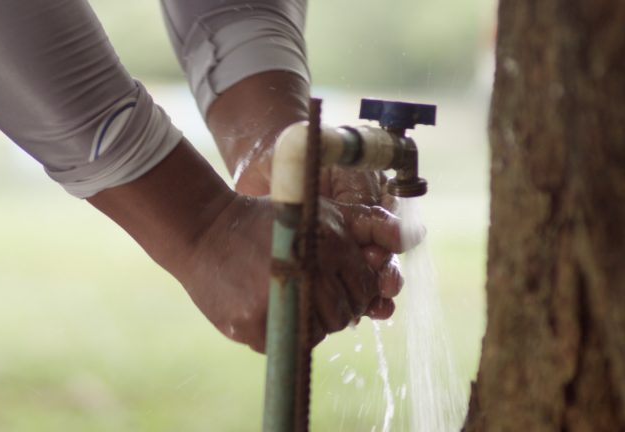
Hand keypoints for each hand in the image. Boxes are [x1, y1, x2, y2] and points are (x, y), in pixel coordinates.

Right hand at [176, 194, 419, 352]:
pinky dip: (284, 331)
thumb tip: (417, 235)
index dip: (356, 289)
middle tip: (313, 293)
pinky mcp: (253, 325)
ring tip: (292, 297)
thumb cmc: (271, 221)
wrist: (207, 230)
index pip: (365, 287)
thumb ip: (369, 224)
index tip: (337, 283)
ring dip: (311, 321)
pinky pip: (287, 342)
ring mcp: (280, 301)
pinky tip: (270, 306)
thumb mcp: (321, 211)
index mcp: (329, 244)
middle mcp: (308, 273)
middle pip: (345, 314)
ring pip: (319, 332)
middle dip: (337, 307)